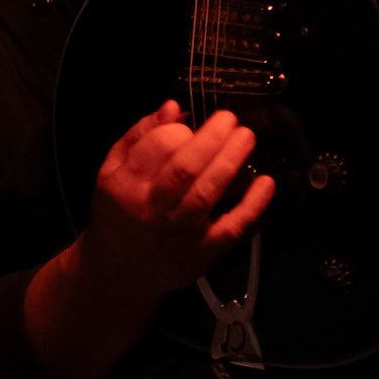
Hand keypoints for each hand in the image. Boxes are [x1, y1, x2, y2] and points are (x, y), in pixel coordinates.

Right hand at [83, 100, 274, 308]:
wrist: (120, 271)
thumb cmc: (119, 212)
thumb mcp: (112, 170)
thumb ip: (139, 135)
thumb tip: (174, 107)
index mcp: (126, 185)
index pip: (155, 149)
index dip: (178, 129)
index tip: (195, 118)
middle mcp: (151, 210)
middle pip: (184, 169)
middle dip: (212, 138)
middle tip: (230, 119)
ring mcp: (178, 233)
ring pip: (206, 194)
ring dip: (230, 161)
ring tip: (246, 137)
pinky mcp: (201, 253)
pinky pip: (231, 228)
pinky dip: (252, 206)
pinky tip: (266, 182)